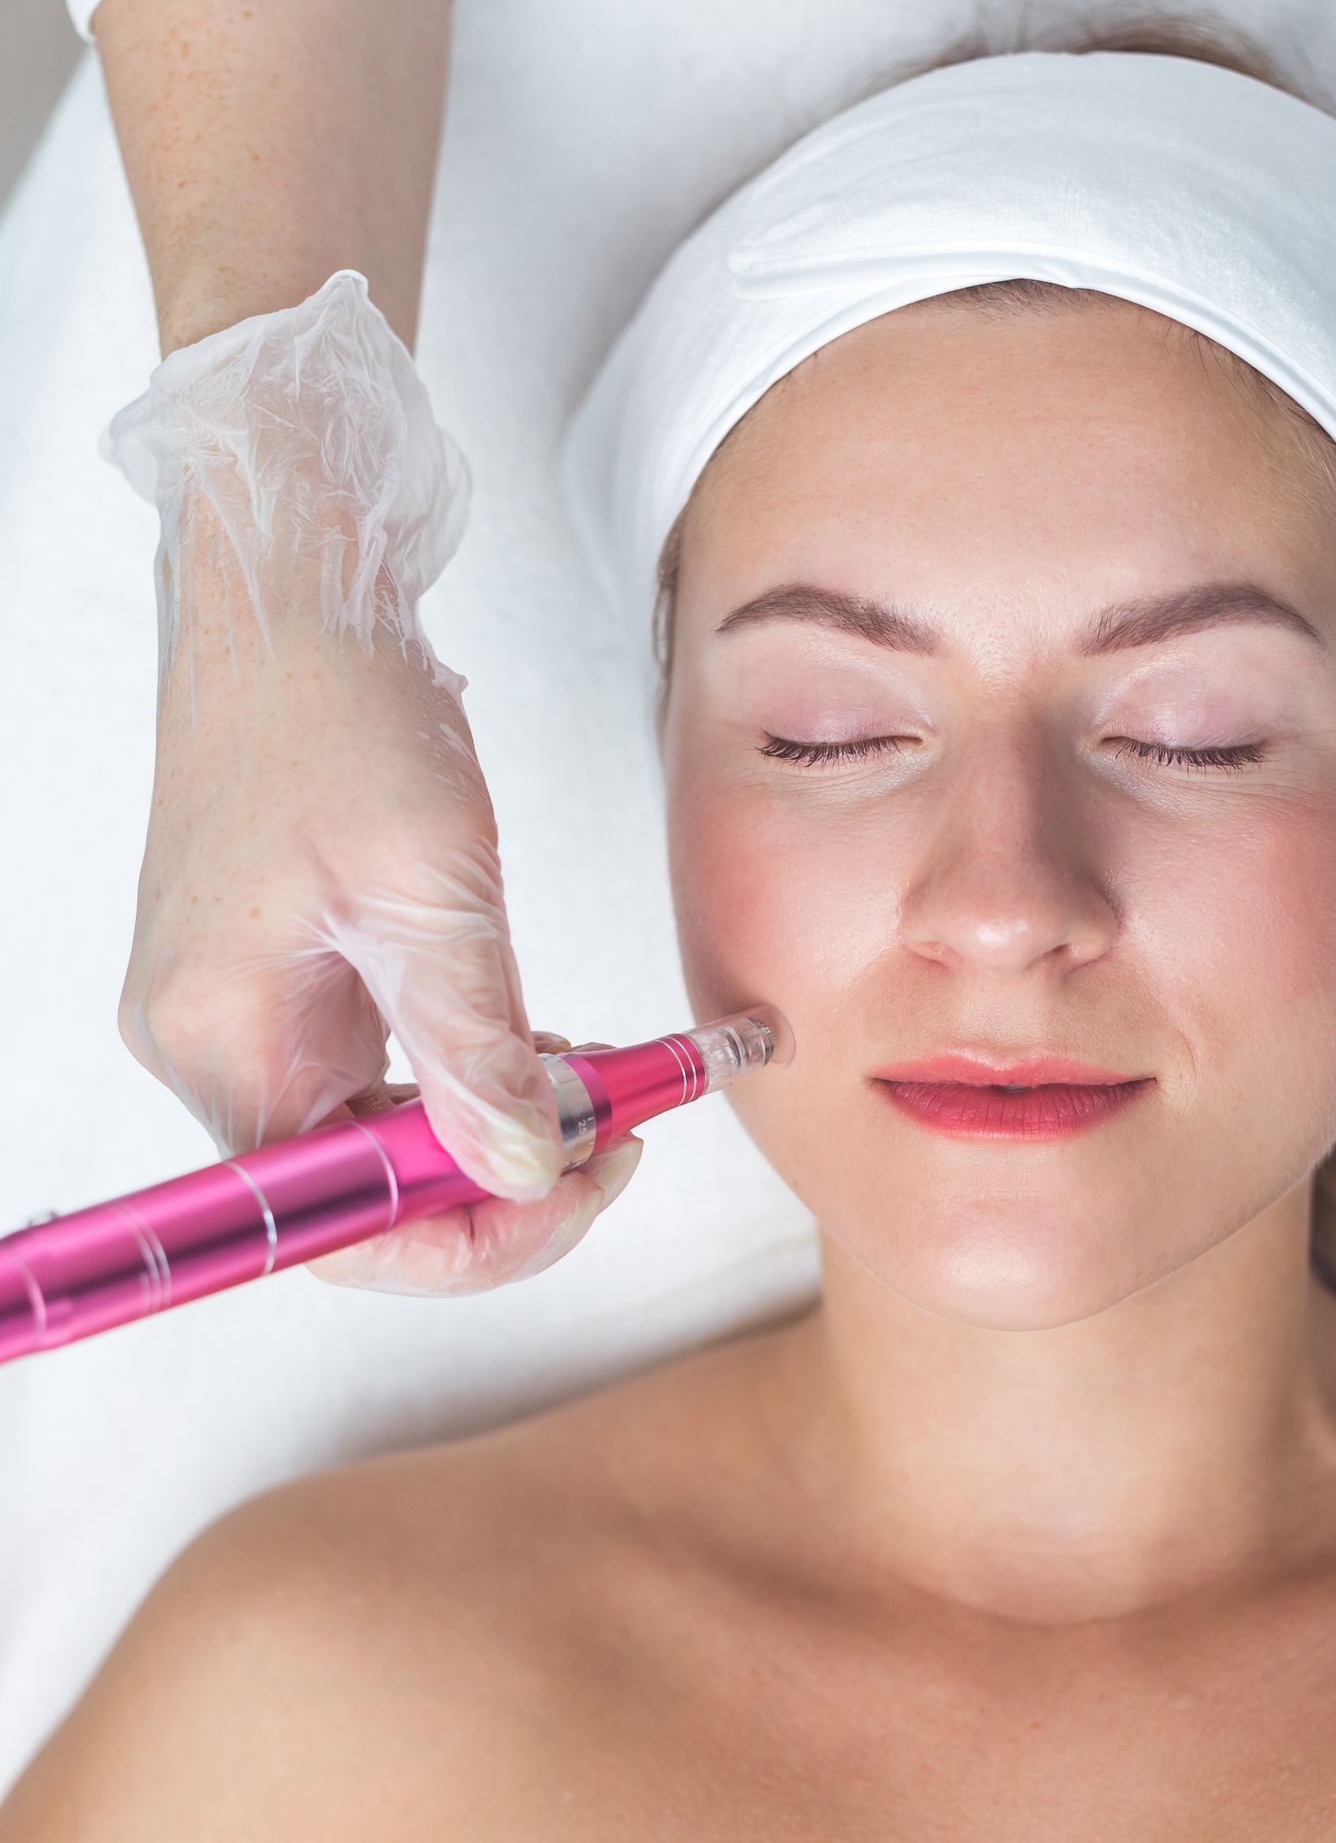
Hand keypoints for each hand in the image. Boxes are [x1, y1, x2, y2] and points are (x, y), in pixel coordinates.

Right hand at [119, 590, 624, 1291]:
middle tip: (616, 1138)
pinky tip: (540, 1049)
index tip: (580, 1193)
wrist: (292, 600)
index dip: (468, 1241)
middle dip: (499, 1184)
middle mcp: (212, 1050)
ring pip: (378, 1146)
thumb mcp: (431, 887)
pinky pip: (375, 1084)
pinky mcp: (282, 991)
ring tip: (597, 1089)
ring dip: (493, 1134)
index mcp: (222, 1039)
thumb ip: (479, 1045)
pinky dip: (466, 1082)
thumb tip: (526, 1169)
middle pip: (360, 1200)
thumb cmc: (334, 711)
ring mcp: (244, 1023)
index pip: (337, 1229)